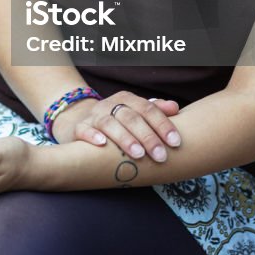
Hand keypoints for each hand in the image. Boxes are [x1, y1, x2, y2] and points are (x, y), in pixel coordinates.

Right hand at [52, 91, 180, 161]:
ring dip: (125, 138)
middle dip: (148, 137)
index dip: (163, 125)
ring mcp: (94, 115)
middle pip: (131, 118)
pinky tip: (102, 144)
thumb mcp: (135, 113)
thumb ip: (155, 111)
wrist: (80, 121)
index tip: (175, 142)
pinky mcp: (79, 127)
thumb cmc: (116, 121)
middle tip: (161, 155)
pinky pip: (84, 130)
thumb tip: (176, 108)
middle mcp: (110, 104)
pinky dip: (92, 135)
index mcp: (127, 99)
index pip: (148, 109)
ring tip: (139, 154)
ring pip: (110, 124)